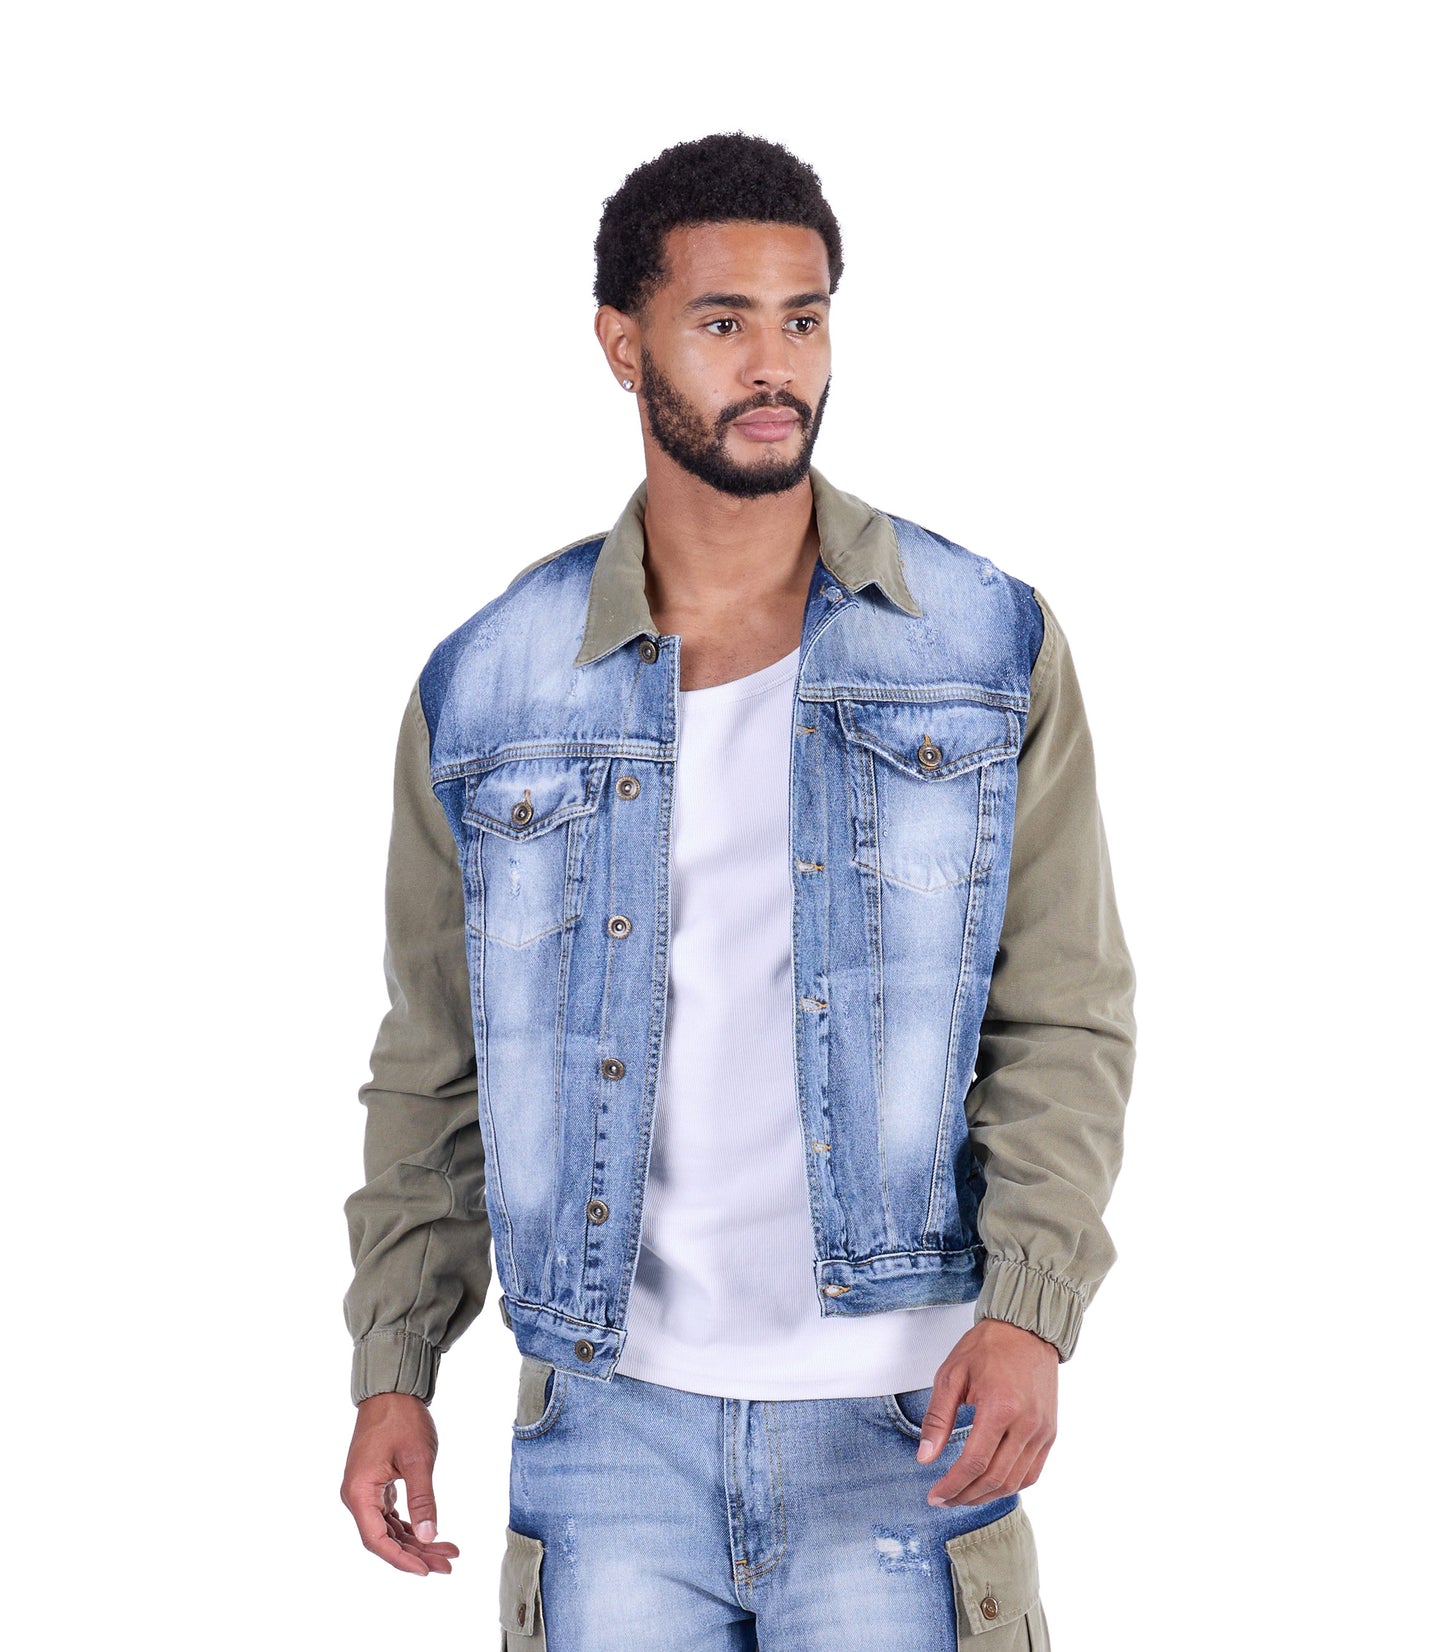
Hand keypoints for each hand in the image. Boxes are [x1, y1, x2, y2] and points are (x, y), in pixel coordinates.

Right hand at [340, 1392, 460, 1574]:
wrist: (391, 1390)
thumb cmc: (402, 1419)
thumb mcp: (418, 1459)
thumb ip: (423, 1499)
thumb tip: (430, 1535)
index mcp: (359, 1492)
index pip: (377, 1540)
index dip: (402, 1559)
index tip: (427, 1570)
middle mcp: (357, 1496)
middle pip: (385, 1538)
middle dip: (417, 1552)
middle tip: (448, 1563)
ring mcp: (365, 1490)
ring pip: (389, 1528)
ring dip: (417, 1541)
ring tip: (447, 1552)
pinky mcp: (375, 1484)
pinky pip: (390, 1514)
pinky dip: (410, 1525)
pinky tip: (431, 1533)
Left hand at [917, 1318, 1059, 1506]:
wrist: (1026, 1330)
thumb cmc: (986, 1348)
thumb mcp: (951, 1376)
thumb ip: (937, 1419)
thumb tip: (925, 1458)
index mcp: (1000, 1407)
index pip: (974, 1463)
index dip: (952, 1485)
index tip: (934, 1495)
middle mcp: (1026, 1424)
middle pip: (995, 1479)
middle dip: (965, 1496)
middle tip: (944, 1499)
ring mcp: (1042, 1431)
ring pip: (1015, 1482)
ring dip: (986, 1496)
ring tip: (963, 1496)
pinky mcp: (1050, 1433)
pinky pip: (1031, 1473)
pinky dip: (1010, 1486)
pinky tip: (990, 1484)